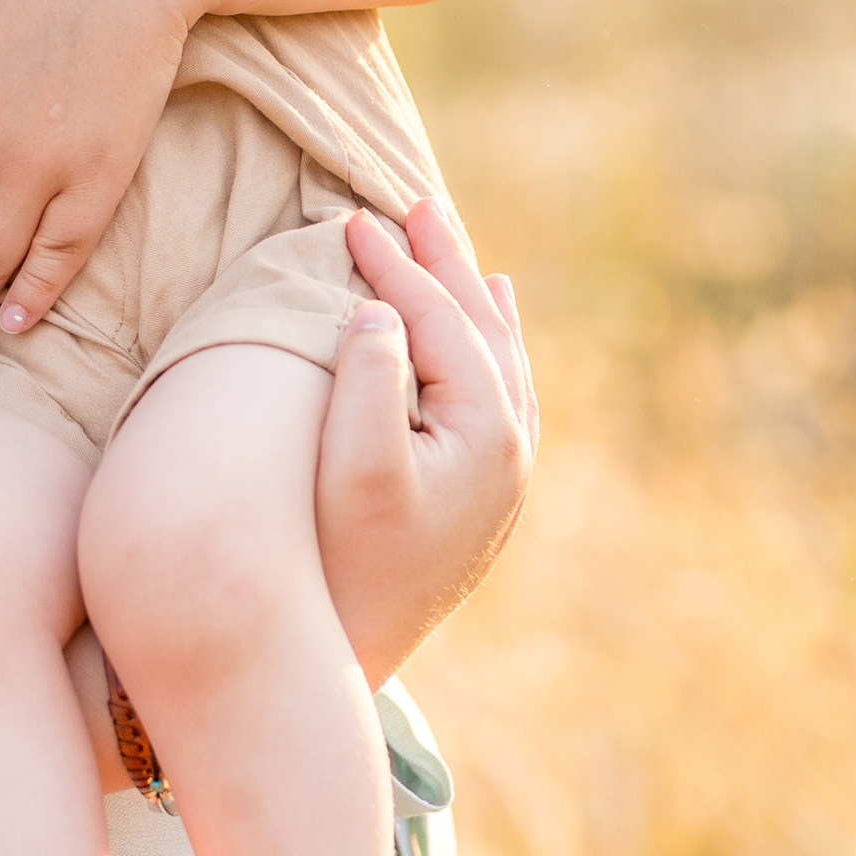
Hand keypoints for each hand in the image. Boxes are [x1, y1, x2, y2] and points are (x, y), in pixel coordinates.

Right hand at [315, 196, 537, 685]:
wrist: (359, 651)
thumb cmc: (342, 561)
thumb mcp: (349, 470)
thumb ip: (367, 382)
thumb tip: (380, 312)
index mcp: (487, 431)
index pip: (440, 321)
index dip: (394, 266)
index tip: (349, 221)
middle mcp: (513, 448)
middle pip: (483, 328)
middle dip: (445, 264)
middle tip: (413, 205)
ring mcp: (507, 473)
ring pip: (501, 356)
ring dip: (471, 296)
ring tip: (453, 248)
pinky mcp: (491, 495)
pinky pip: (506, 391)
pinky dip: (493, 344)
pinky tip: (493, 324)